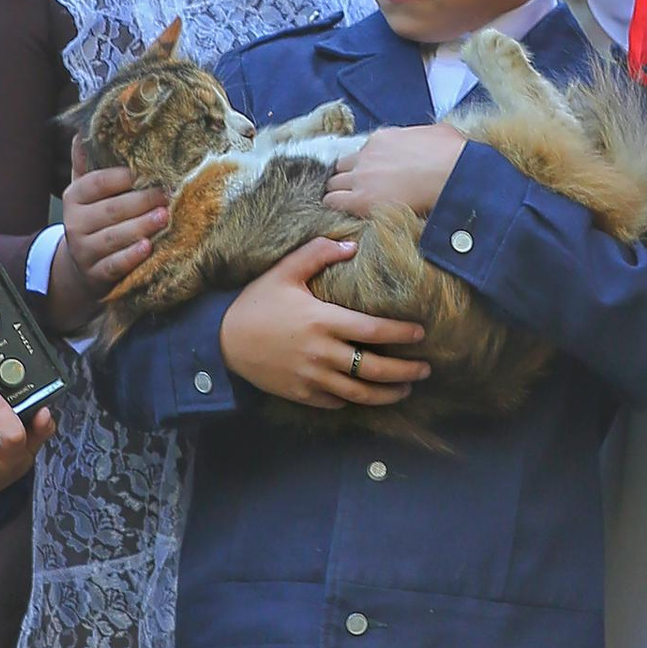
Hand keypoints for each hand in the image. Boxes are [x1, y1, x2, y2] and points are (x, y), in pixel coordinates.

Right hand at [53, 158, 166, 322]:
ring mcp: (84, 251)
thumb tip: (84, 128)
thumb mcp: (87, 191)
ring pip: (113, 237)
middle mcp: (75, 223)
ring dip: (141, 226)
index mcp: (74, 197)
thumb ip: (87, 163)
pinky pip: (114, 265)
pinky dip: (131, 257)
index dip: (122, 176)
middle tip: (168, 193)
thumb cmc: (95, 219)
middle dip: (141, 201)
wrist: (83, 265)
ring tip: (164, 216)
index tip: (149, 170)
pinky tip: (148, 247)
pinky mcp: (95, 275)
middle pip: (110, 210)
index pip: (97, 183)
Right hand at [217, 236, 430, 409]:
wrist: (220, 340)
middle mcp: (321, 353)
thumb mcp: (284, 271)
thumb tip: (352, 245)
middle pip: (374, 369)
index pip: (373, 331)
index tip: (421, 333)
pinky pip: (335, 402)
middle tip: (426, 368)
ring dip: (387, 394)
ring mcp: (311, 377)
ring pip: (359, 393)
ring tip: (406, 389)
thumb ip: (318, 253)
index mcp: (322, 320)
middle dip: (405, 371)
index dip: (401, 334)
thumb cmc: (255, 303)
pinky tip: (366, 395)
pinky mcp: (300, 394)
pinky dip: (354, 400)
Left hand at [320, 122, 468, 225]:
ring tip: (348, 205)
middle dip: (347, 178)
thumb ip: (423, 135)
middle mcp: (367, 155)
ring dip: (339, 192)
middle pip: (342, 167)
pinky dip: (335, 206)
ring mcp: (362, 176)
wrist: (453, 173)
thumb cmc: (453, 153)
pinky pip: (333, 201)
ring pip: (333, 183)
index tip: (373, 176)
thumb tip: (431, 139)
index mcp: (382, 138)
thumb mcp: (437, 131)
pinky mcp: (362, 198)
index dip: (365, 166)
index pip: (362, 153)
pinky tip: (343, 214)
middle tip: (357, 192)